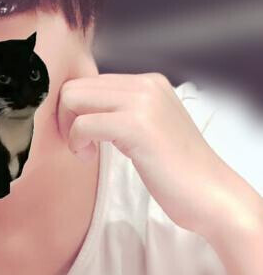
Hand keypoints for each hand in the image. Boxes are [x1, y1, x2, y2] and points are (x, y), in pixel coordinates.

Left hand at [57, 70, 237, 237]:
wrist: (209, 194)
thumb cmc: (175, 171)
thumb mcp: (147, 129)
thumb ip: (121, 113)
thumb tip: (81, 110)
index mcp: (148, 83)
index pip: (89, 81)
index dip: (75, 110)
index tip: (83, 136)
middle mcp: (145, 84)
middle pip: (75, 85)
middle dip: (65, 117)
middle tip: (79, 145)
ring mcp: (142, 102)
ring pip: (73, 98)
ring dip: (69, 129)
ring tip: (86, 152)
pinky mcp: (136, 126)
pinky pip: (83, 124)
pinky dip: (77, 143)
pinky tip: (90, 159)